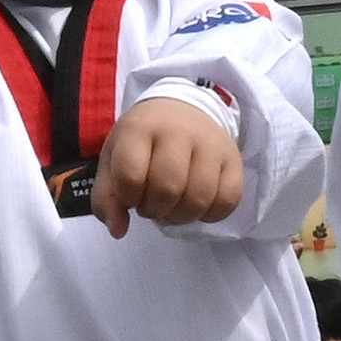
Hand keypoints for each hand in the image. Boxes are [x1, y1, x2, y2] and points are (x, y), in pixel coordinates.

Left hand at [94, 88, 247, 231]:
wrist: (183, 109)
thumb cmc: (143, 141)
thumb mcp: (113, 159)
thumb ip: (106, 196)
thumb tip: (118, 230)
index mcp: (140, 128)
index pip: (130, 176)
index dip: (128, 198)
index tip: (130, 194)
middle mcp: (178, 130)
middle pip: (168, 188)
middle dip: (155, 209)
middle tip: (153, 204)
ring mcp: (211, 144)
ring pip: (199, 198)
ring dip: (182, 216)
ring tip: (173, 207)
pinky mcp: (234, 158)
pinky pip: (228, 200)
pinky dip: (211, 214)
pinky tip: (198, 207)